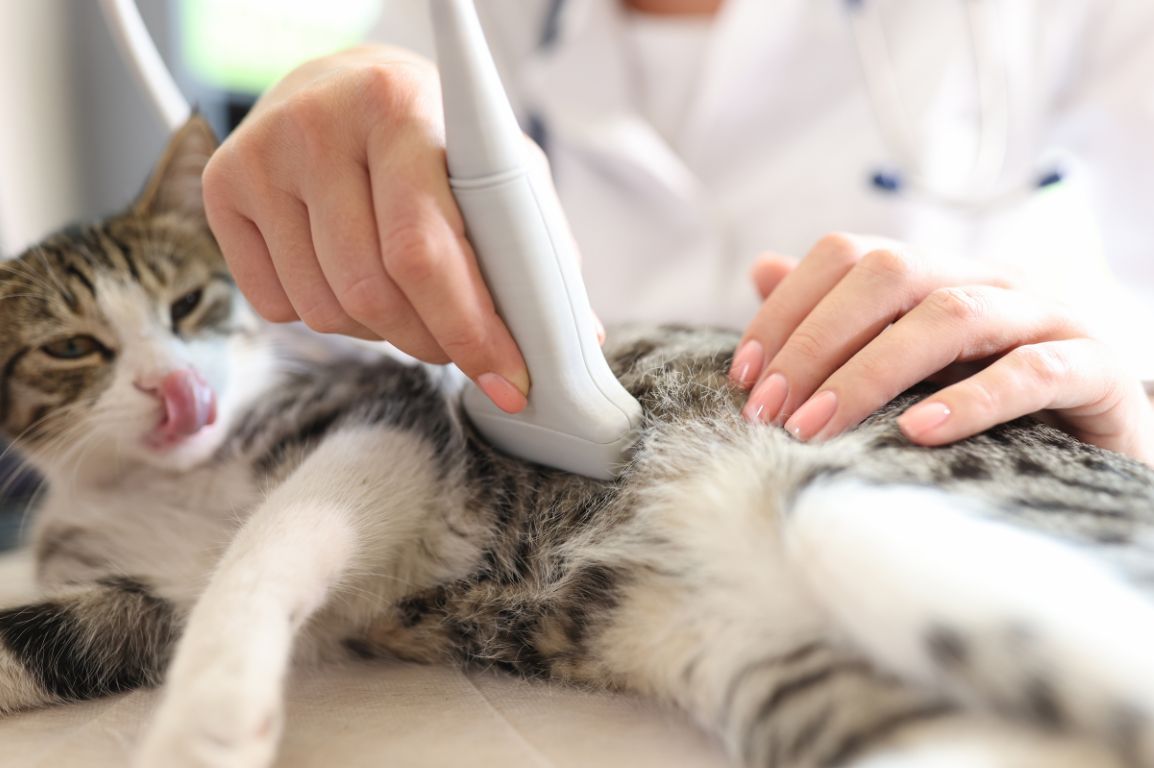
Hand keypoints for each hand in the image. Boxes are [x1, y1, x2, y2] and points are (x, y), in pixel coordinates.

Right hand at [202, 46, 528, 411]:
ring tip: (406, 299)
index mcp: (400, 109)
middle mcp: (318, 125)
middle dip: (431, 343)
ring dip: (381, 333)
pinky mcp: (222, 188)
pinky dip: (328, 317)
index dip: (469, 329)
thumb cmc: (433, 135)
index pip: (423, 248)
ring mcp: (260, 157)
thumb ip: (531, 244)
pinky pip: (278, 306)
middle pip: (371, 292)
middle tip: (461, 350)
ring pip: (326, 309)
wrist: (342, 86)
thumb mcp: (496, 166)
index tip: (509, 379)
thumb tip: (574, 337)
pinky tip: (349, 277)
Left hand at [730, 233, 1153, 465]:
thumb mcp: (902, 363)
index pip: (848, 255)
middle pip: (892, 274)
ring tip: (818, 426)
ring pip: (953, 315)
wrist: (1101, 454)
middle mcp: (989, 280)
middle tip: (771, 410)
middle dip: (816, 342)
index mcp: (938, 274)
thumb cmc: (986, 409)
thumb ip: (836, 317)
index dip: (787, 308)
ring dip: (872, 372)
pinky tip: (916, 433)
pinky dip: (970, 400)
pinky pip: (1032, 371)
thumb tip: (761, 268)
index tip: (744, 376)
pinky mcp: (1097, 371)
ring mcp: (1047, 319)